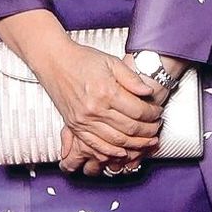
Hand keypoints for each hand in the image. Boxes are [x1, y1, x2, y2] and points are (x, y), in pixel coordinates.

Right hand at [37, 39, 162, 167]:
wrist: (54, 61)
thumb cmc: (82, 59)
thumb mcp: (111, 62)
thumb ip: (131, 78)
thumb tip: (148, 93)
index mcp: (106, 91)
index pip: (138, 111)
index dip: (153, 114)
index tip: (158, 112)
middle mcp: (95, 109)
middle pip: (130, 129)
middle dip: (148, 130)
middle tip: (156, 127)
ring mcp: (84, 120)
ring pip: (116, 141)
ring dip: (136, 144)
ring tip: (147, 141)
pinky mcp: (75, 126)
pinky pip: (96, 146)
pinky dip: (112, 152)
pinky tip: (123, 152)